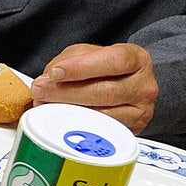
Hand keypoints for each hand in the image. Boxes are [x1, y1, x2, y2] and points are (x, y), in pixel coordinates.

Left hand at [33, 42, 157, 132]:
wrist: (129, 85)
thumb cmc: (106, 67)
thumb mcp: (88, 54)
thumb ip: (68, 62)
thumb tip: (47, 81)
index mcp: (137, 59)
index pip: (113, 62)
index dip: (82, 68)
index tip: (56, 73)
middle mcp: (144, 85)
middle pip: (105, 92)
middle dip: (66, 92)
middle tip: (41, 91)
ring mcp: (142, 110)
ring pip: (103, 115)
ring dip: (68, 111)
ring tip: (46, 104)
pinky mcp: (133, 130)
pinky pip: (103, 131)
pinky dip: (78, 124)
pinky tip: (63, 117)